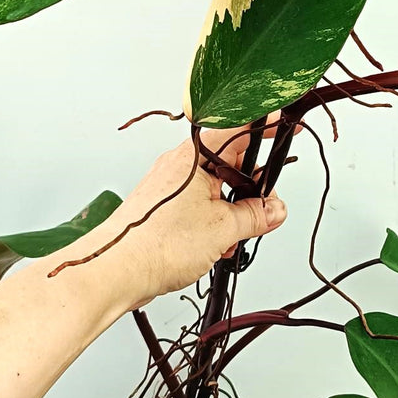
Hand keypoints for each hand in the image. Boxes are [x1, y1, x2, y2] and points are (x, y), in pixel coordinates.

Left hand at [99, 119, 287, 307]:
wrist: (117, 270)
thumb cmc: (154, 243)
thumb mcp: (223, 228)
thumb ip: (255, 216)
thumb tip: (274, 209)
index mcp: (194, 156)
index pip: (235, 128)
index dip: (261, 126)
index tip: (280, 127)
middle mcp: (180, 165)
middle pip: (228, 161)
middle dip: (250, 183)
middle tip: (266, 203)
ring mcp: (170, 186)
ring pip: (214, 186)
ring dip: (232, 207)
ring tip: (238, 232)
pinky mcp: (163, 207)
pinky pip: (198, 204)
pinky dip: (214, 219)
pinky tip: (218, 243)